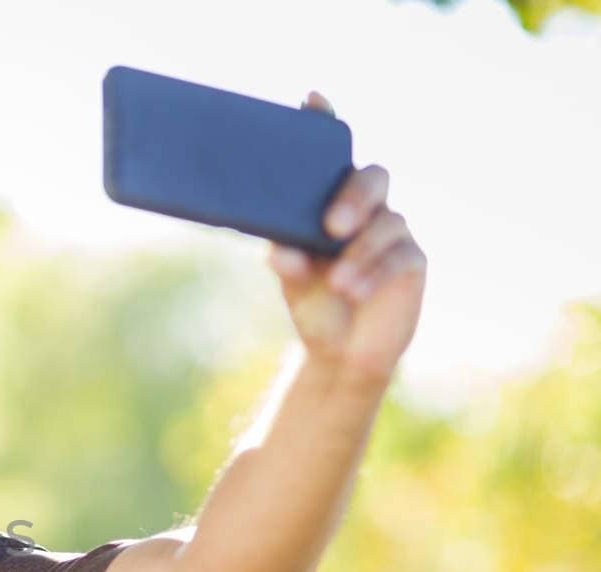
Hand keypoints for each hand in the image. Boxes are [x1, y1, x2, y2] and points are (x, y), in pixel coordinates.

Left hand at [267, 91, 427, 386]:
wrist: (339, 350)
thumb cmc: (312, 301)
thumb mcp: (291, 278)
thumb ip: (285, 258)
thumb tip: (281, 248)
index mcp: (331, 200)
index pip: (331, 154)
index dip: (325, 122)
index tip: (311, 100)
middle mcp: (366, 207)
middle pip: (372, 178)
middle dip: (354, 196)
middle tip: (331, 226)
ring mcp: (393, 231)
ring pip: (386, 224)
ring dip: (359, 255)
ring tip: (336, 283)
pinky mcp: (412, 262)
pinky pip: (400, 258)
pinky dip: (374, 273)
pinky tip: (352, 291)